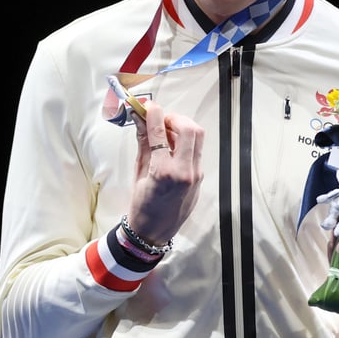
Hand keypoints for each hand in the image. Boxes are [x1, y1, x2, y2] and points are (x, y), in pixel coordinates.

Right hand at [125, 100, 204, 245]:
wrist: (153, 232)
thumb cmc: (141, 205)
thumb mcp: (138, 172)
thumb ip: (143, 142)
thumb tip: (140, 117)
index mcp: (164, 172)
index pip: (160, 132)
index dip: (153, 114)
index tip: (147, 105)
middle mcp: (184, 172)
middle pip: (189, 129)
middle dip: (174, 118)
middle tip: (160, 120)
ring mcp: (195, 175)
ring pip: (198, 137)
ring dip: (183, 127)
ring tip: (166, 131)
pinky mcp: (200, 177)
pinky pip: (196, 150)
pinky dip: (186, 141)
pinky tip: (172, 145)